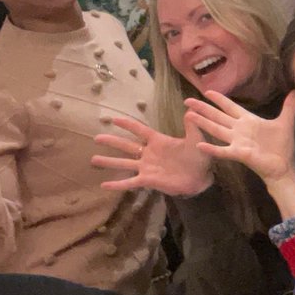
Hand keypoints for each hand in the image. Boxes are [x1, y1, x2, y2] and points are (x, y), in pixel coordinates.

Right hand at [92, 116, 212, 196]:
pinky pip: (130, 182)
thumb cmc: (199, 157)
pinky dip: (117, 184)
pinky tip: (104, 185)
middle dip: (112, 141)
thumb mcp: (196, 139)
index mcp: (158, 141)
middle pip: (126, 145)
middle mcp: (149, 153)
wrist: (201, 178)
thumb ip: (192, 126)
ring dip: (109, 162)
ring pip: (124, 163)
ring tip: (93, 160)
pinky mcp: (148, 180)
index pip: (139, 130)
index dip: (127, 124)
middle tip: (96, 137)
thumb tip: (191, 109)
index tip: (113, 118)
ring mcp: (147, 167)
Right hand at [184, 91, 294, 217]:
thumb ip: (288, 106)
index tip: (207, 91)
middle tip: (187, 100)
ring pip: (216, 129)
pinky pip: (223, 151)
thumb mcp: (286, 122)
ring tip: (189, 115)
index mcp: (249, 121)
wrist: (284, 167)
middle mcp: (239, 130)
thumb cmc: (282, 146)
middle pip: (218, 116)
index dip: (220, 99)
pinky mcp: (239, 153)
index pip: (231, 107)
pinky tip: (199, 144)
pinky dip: (212, 148)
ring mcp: (237, 142)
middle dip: (203, 108)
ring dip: (203, 123)